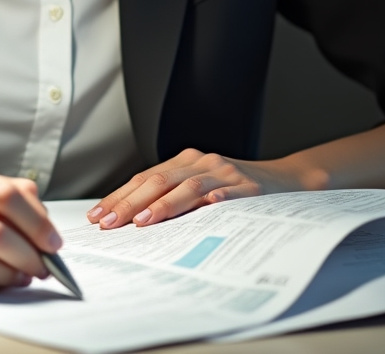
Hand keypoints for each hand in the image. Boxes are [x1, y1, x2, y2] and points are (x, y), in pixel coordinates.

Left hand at [87, 148, 316, 228]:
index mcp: (185, 162)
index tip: (98, 215)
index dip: (119, 196)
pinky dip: (216, 199)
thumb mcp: (201, 189)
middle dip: (130, 203)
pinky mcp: (250, 188)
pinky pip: (230, 193)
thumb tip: (131, 222)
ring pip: (189, 185)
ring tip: (143, 221)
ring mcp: (226, 173)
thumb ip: (173, 199)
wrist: (286, 181)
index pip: (144, 178)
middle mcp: (202, 163)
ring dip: (164, 204)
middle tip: (109, 222)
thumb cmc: (236, 191)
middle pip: (159, 180)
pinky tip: (206, 208)